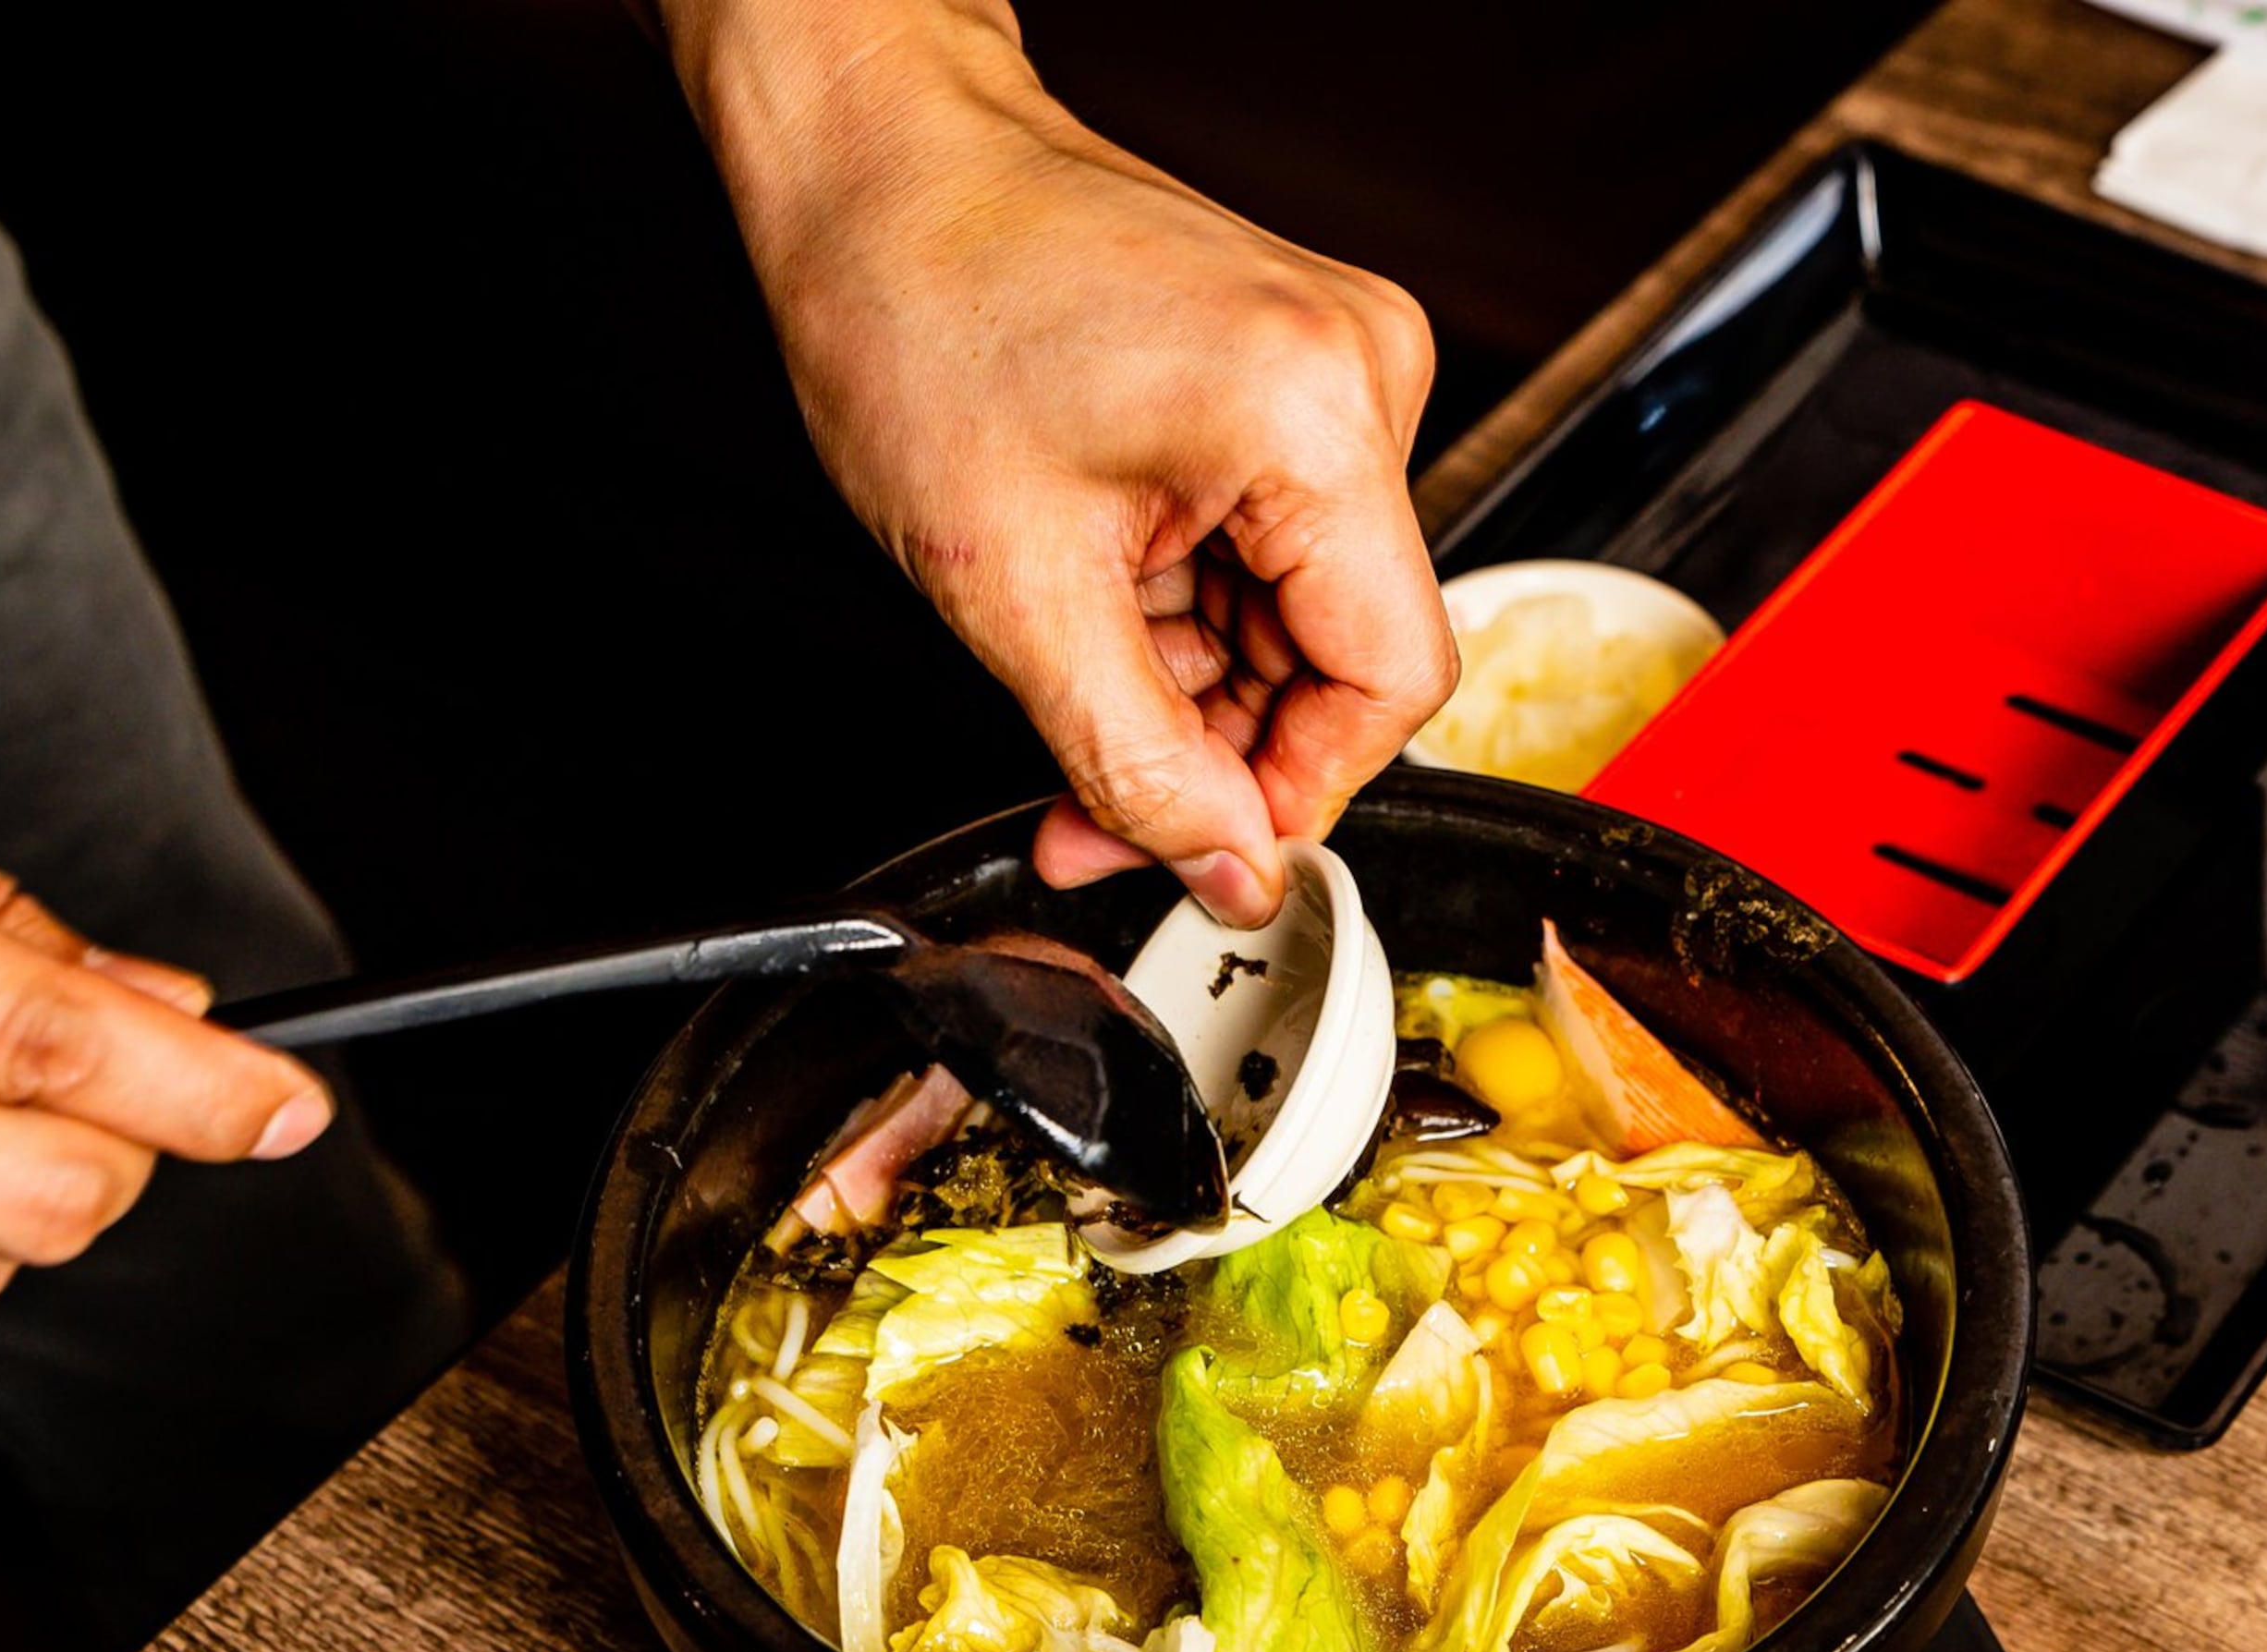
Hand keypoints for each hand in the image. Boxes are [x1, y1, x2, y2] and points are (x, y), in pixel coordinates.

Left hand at [671, 0, 1457, 925]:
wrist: (874, 166)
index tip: (1210, 848)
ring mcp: (1332, 364)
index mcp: (1312, 413)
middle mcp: (1356, 371)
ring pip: (1303, 611)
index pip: (1392, 678)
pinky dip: (1189, 612)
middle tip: (1105, 813)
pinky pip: (1273, 546)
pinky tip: (1104, 612)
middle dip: (1224, 752)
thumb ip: (1139, 764)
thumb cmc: (916, 308)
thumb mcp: (1017, 594)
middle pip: (1349, 650)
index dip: (1300, 791)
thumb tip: (1230, 870)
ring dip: (1196, 688)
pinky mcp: (1290, 371)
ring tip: (1075, 688)